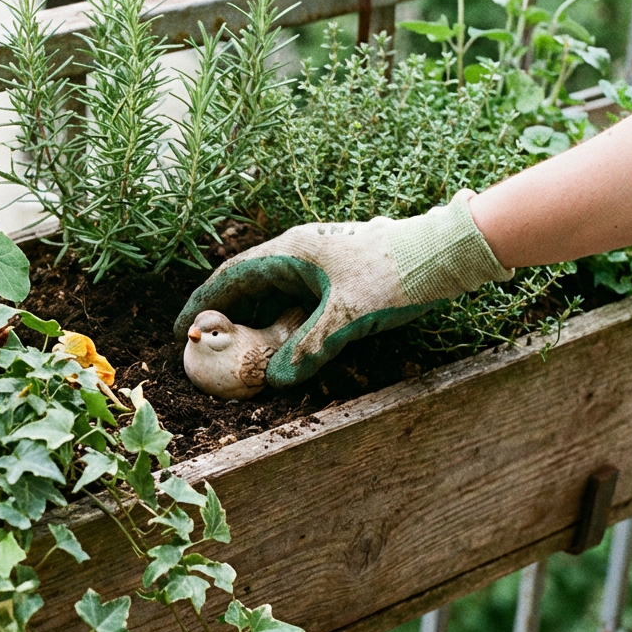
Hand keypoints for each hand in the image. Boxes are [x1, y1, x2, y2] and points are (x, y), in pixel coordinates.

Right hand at [174, 190, 511, 387]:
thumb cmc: (397, 274)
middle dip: (225, 316)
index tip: (181, 330)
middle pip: (247, 285)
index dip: (202, 304)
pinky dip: (283, 322)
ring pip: (273, 294)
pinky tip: (282, 345)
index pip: (230, 277)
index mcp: (291, 250)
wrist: (451, 252)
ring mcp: (319, 263)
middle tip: (206, 348)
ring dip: (254, 321)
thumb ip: (307, 348)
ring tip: (238, 352)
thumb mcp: (348, 316)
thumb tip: (274, 381)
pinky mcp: (339, 275)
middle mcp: (299, 252)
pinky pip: (297, 300)